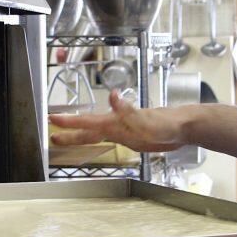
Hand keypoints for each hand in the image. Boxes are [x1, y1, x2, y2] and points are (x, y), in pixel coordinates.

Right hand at [49, 90, 188, 151]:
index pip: (89, 122)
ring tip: (67, 139)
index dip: (71, 122)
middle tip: (52, 135)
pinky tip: (98, 141)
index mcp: (116, 122)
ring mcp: (125, 131)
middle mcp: (117, 125)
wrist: (184, 127)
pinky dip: (101, 140)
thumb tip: (112, 95)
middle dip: (71, 133)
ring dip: (82, 137)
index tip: (53, 119)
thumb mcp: (145, 119)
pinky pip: (111, 139)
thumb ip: (127, 110)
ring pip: (98, 134)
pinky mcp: (133, 137)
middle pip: (89, 129)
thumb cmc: (166, 124)